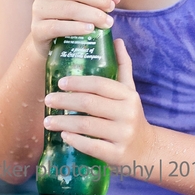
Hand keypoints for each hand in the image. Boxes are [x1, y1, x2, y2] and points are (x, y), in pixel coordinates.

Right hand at [31, 0, 121, 58]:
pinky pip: (58, 27)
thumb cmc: (73, 14)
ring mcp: (39, 9)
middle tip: (110, 8)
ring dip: (92, 15)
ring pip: (69, 9)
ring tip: (106, 22)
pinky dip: (76, 28)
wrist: (51, 39)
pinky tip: (90, 30)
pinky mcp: (37, 29)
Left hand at [42, 39, 153, 167]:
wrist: (146, 149)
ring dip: (64, 123)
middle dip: (65, 101)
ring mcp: (123, 135)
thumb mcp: (130, 91)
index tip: (60, 82)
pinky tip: (63, 136)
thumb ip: (123, 66)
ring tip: (47, 121)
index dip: (79, 82)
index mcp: (128, 96)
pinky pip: (92, 146)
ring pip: (88, 125)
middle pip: (90, 103)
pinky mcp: (117, 154)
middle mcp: (127, 114)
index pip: (100, 85)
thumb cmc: (131, 116)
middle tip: (48, 100)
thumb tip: (116, 40)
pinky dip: (76, 140)